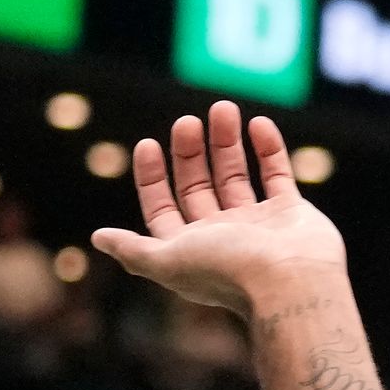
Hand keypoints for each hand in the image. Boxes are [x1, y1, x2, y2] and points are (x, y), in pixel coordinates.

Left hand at [89, 104, 345, 319]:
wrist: (291, 282)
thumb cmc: (227, 270)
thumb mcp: (167, 259)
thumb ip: (132, 249)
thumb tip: (98, 237)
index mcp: (190, 250)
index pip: (163, 209)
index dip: (152, 178)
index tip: (148, 143)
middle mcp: (222, 237)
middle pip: (198, 186)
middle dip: (189, 153)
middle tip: (187, 121)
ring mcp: (258, 224)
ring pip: (236, 175)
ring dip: (227, 142)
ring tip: (223, 107)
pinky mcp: (291, 213)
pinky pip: (277, 174)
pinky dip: (268, 149)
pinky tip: (258, 123)